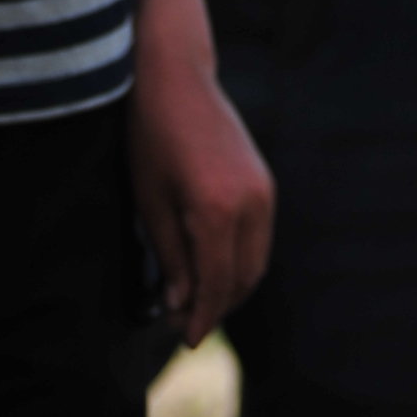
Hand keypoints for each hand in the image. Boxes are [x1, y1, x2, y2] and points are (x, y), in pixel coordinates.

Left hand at [128, 52, 273, 343]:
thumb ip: (171, 257)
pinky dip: (241, 259)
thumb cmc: (153, 137)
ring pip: (257, 259)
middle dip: (218, 306)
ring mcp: (264, 190)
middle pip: (244, 277)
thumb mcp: (151, 202)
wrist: (177, 78)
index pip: (217, 283)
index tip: (185, 337)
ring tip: (199, 298)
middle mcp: (251, 203)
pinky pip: (260, 236)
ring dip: (233, 286)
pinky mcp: (265, 182)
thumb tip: (180, 303)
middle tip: (186, 322)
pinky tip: (214, 264)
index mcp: (218, 210)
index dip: (202, 316)